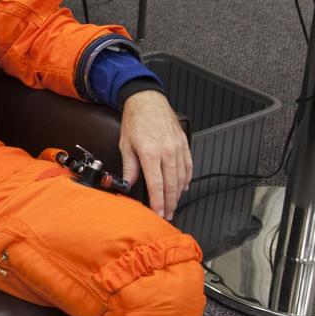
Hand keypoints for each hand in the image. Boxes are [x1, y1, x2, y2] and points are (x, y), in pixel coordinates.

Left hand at [118, 91, 191, 219]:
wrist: (147, 100)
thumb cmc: (135, 120)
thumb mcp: (125, 145)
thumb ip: (129, 167)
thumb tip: (128, 184)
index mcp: (150, 153)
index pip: (156, 185)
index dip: (158, 202)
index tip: (158, 213)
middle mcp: (167, 151)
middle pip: (171, 184)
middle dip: (170, 203)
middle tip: (168, 214)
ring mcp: (177, 147)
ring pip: (182, 177)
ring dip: (178, 194)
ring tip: (173, 205)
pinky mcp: (184, 143)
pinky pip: (188, 165)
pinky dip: (186, 179)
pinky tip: (182, 188)